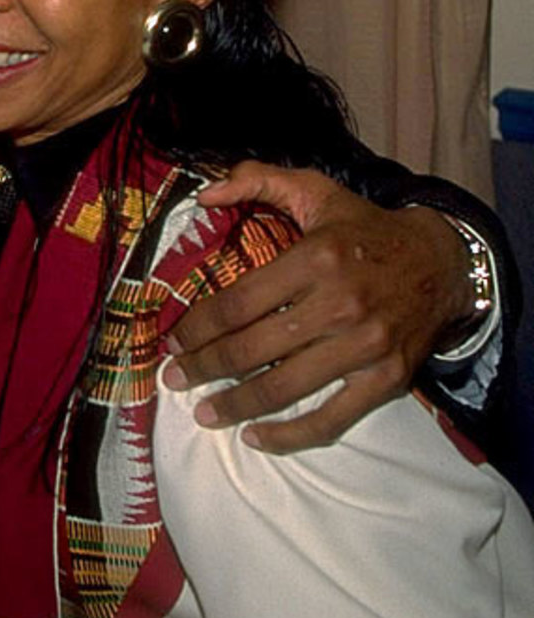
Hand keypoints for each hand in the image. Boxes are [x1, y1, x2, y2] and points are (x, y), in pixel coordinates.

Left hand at [164, 161, 472, 452]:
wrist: (444, 261)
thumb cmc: (365, 228)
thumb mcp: (316, 190)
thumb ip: (258, 180)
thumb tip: (204, 194)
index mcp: (316, 258)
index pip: (239, 302)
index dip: (199, 326)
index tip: (174, 340)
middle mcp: (339, 304)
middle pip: (252, 348)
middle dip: (204, 368)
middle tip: (175, 379)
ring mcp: (364, 346)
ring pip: (284, 387)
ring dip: (236, 406)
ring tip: (204, 414)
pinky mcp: (386, 379)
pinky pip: (331, 419)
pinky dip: (290, 435)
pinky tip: (256, 437)